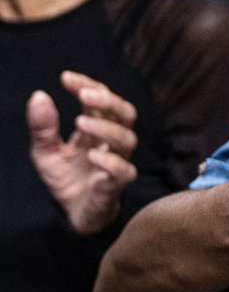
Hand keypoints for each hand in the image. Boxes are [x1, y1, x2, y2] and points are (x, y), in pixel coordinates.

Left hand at [28, 71, 137, 234]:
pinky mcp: (116, 185)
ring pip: (127, 139)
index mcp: (96, 128)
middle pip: (125, 113)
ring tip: (81, 122)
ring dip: (106, 127)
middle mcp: (111, 142)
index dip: (87, 85)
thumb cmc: (66, 178)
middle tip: (85, 94)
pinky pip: (124, 171)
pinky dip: (111, 162)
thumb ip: (43, 127)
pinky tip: (92, 156)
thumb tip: (38, 95)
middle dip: (108, 101)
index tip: (66, 78)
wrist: (72, 213)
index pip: (101, 99)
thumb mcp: (45, 151)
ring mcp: (116, 162)